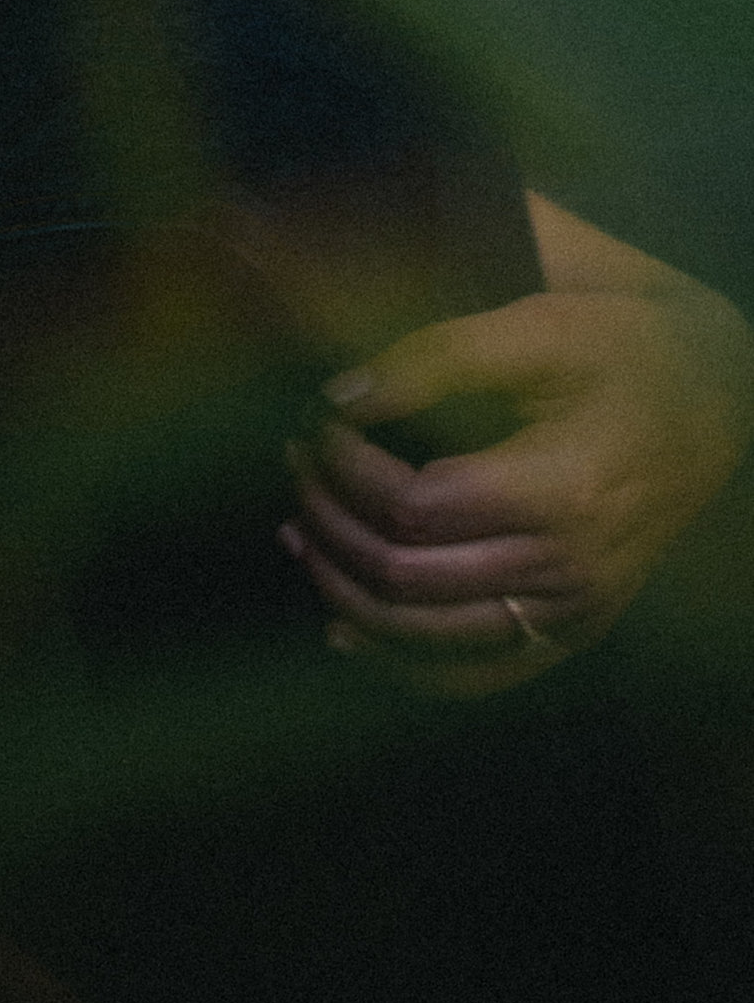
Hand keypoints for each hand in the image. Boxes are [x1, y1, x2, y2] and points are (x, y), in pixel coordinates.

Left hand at [279, 277, 753, 694]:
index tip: (313, 421)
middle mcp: (570, 570)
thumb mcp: (532, 327)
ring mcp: (574, 613)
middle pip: (408, 576)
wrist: (709, 398)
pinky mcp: (572, 632)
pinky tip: (343, 629)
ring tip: (297, 532)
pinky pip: (474, 676)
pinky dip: (400, 662)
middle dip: (329, 521)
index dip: (344, 466)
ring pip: (427, 638)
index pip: (413, 506)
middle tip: (294, 465)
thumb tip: (338, 399)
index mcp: (562, 491)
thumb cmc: (617, 350)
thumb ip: (431, 359)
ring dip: (345, 592)